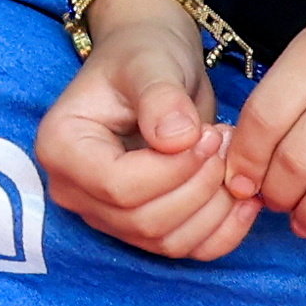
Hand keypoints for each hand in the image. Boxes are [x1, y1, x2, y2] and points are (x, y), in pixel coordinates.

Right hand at [38, 0, 248, 259]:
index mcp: (60, 147)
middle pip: (143, 220)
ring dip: (215, 208)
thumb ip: (160, 97)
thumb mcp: (150, 62)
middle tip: (224, 143)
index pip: (118, 186)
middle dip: (198, 187)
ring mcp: (107, 215)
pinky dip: (224, 231)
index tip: (208, 135)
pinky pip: (186, 250)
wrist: (153, 69)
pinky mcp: (141, 229)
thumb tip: (177, 139)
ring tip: (231, 159)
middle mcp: (75, 190)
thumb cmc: (143, 55)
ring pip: (167, 241)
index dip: (173, 170)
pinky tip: (244, 198)